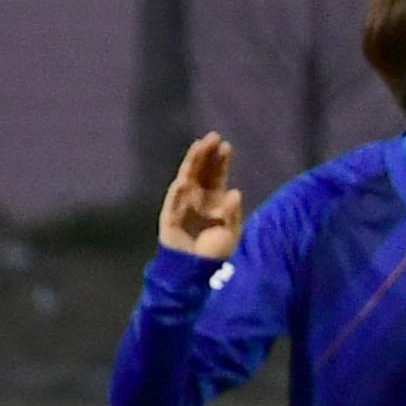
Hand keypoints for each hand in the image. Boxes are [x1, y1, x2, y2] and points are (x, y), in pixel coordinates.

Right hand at [158, 132, 243, 257]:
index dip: (220, 160)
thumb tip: (236, 192)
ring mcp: (182, 204)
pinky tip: (182, 181)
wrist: (195, 270)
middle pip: (200, 171)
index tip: (226, 145)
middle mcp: (197, 197)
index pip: (216, 175)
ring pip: (186, 179)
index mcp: (213, 199)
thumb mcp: (230, 232)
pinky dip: (177, 193)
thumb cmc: (214, 251)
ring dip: (190, 163)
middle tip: (212, 136)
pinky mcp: (169, 216)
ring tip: (197, 148)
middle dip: (205, 154)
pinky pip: (172, 203)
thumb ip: (232, 213)